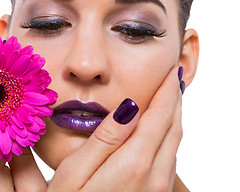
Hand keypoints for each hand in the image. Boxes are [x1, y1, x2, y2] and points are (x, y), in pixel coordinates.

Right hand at [48, 67, 182, 191]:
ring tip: (168, 96)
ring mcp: (159, 187)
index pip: (159, 116)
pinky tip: (159, 129)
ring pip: (175, 141)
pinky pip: (171, 156)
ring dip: (174, 115)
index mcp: (134, 163)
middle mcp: (155, 175)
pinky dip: (169, 134)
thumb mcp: (75, 173)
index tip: (169, 70)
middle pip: (173, 126)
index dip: (166, 90)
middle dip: (174, 98)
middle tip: (172, 76)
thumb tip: (129, 107)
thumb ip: (104, 139)